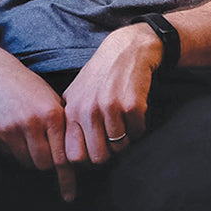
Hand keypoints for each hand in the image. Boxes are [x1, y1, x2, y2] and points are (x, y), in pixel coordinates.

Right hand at [0, 46, 75, 200]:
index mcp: (54, 115)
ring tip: (33, 139)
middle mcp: (33, 124)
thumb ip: (64, 126)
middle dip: (50, 163)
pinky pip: (11, 156)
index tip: (71, 196)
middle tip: (50, 150)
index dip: (69, 177)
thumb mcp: (54, 102)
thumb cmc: (31, 89)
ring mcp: (11, 130)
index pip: (65, 156)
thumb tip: (78, 155)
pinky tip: (17, 135)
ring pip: (28, 163)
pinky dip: (17, 152)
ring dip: (33, 159)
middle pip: (46, 164)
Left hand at [61, 24, 159, 167]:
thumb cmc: (101, 75)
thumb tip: (70, 154)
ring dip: (126, 140)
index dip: (87, 161)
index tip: (96, 151)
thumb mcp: (76, 94)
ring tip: (126, 124)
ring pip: (120, 147)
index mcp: (72, 112)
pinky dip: (140, 128)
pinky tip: (137, 114)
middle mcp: (88, 111)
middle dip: (109, 153)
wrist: (127, 50)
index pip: (73, 156)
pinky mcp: (133, 105)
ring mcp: (111, 108)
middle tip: (114, 141)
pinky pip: (138, 132)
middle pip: (98, 157)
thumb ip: (70, 122)